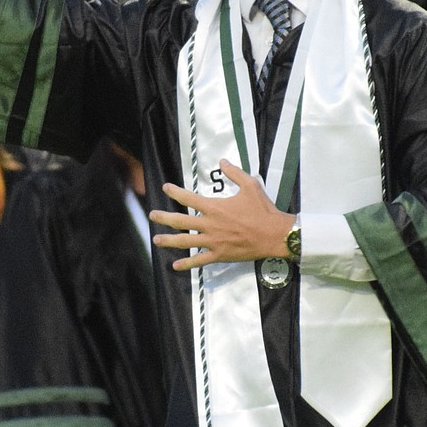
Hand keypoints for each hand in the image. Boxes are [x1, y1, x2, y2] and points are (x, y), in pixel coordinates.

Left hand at [150, 159, 292, 270]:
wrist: (274, 235)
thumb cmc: (263, 209)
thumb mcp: (250, 185)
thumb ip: (234, 173)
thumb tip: (222, 162)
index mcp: (215, 207)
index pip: (189, 198)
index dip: (175, 192)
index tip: (165, 188)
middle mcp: (210, 225)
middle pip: (180, 221)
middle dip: (164, 218)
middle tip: (152, 215)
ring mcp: (213, 242)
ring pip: (185, 242)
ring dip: (169, 241)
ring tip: (156, 240)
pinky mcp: (220, 255)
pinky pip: (200, 261)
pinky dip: (187, 264)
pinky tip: (176, 265)